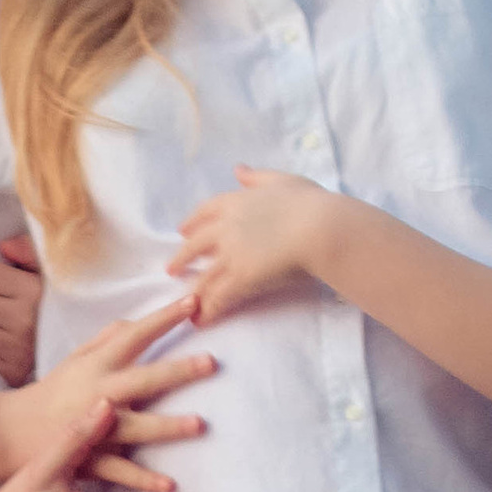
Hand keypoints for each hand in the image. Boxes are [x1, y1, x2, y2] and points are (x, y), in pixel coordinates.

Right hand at [14, 302, 216, 491]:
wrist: (13, 432)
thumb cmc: (53, 391)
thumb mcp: (76, 359)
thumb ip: (107, 340)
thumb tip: (136, 322)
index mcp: (97, 365)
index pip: (135, 336)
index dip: (163, 318)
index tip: (193, 302)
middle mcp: (99, 394)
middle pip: (142, 380)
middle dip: (176, 371)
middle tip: (210, 362)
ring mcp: (96, 429)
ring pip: (136, 427)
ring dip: (167, 427)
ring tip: (198, 424)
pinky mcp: (91, 460)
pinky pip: (120, 471)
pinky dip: (143, 480)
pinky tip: (169, 486)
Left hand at [170, 169, 334, 324]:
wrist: (318, 226)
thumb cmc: (309, 203)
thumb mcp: (282, 180)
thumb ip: (258, 177)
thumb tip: (239, 170)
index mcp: (235, 202)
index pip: (205, 212)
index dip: (192, 223)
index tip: (183, 231)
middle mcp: (226, 227)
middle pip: (195, 246)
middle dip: (182, 259)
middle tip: (172, 270)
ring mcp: (231, 253)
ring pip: (204, 276)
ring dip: (194, 292)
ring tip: (185, 305)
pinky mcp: (241, 276)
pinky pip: (219, 296)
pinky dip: (209, 310)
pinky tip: (203, 320)